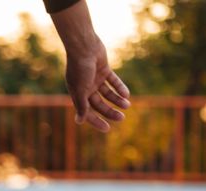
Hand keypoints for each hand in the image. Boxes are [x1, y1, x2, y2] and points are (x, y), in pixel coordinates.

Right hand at [51, 0, 130, 132]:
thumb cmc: (80, 68)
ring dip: (117, 100)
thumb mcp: (80, 89)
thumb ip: (81, 105)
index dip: (97, 121)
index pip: (88, 112)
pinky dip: (119, 88)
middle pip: (100, 104)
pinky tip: (126, 94)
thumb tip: (79, 122)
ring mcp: (95, 79)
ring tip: (127, 105)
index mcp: (78, 94)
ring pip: (108, 94)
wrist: (84, 45)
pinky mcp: (104, 70)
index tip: (107, 128)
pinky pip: (113, 81)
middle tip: (121, 118)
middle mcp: (86, 88)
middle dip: (110, 111)